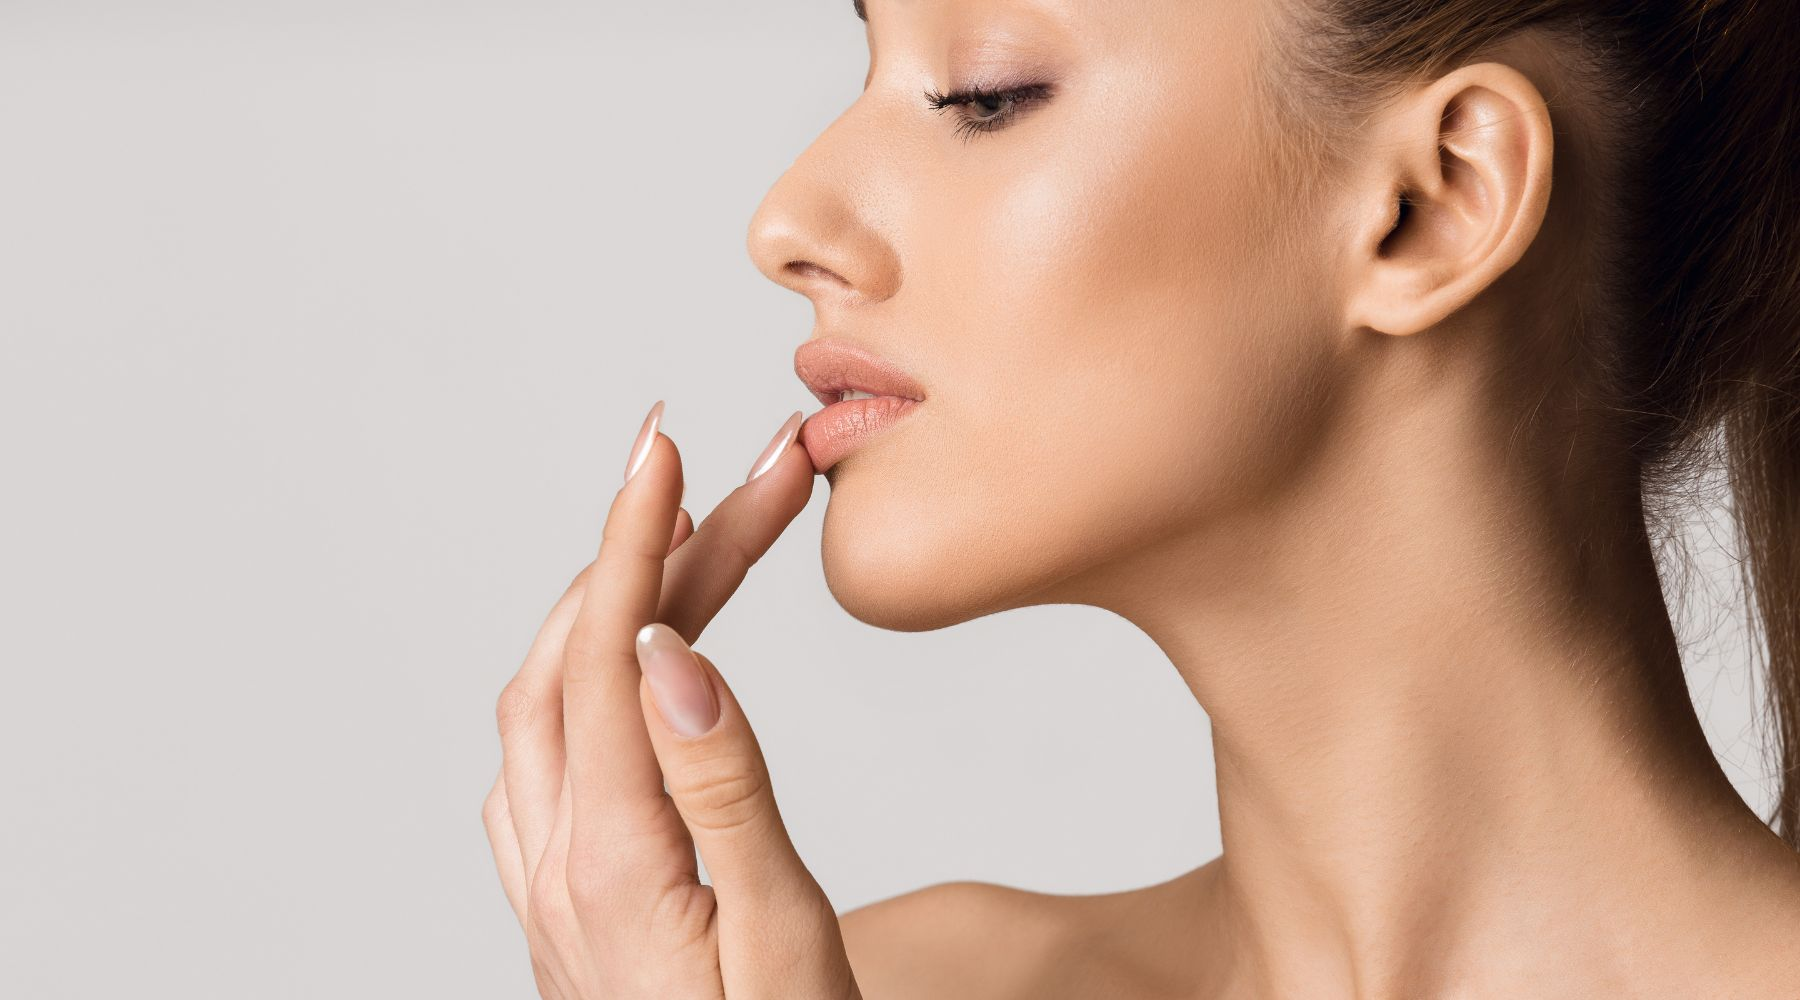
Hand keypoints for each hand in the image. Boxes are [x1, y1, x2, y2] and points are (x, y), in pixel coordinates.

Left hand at [482, 401, 859, 998]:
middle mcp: (555, 863)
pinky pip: (543, 754)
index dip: (636, 537)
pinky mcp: (562, 903)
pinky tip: (633, 658)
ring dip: (615, 599)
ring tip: (704, 537)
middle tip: (745, 476)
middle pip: (582, 658)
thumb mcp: (783, 943)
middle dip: (656, 546)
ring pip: (552, 698)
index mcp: (614, 860)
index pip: (607, 655)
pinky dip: (585, 670)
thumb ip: (722, 795)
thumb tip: (665, 651)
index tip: (664, 442)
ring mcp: (547, 885)